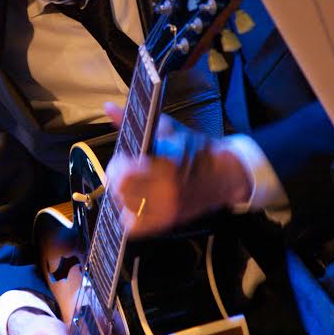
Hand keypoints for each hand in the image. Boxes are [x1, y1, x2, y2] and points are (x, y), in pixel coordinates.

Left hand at [104, 103, 251, 237]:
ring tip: (130, 184)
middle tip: (122, 170)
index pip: (125, 173)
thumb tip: (108, 108)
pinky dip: (129, 214)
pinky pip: (135, 226)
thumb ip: (134, 122)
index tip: (122, 157)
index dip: (117, 164)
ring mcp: (168, 210)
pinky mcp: (168, 222)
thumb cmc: (197, 149)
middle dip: (116, 178)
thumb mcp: (168, 128)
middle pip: (121, 190)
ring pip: (125, 207)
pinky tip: (135, 202)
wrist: (225, 175)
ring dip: (121, 194)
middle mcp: (167, 191)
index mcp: (168, 164)